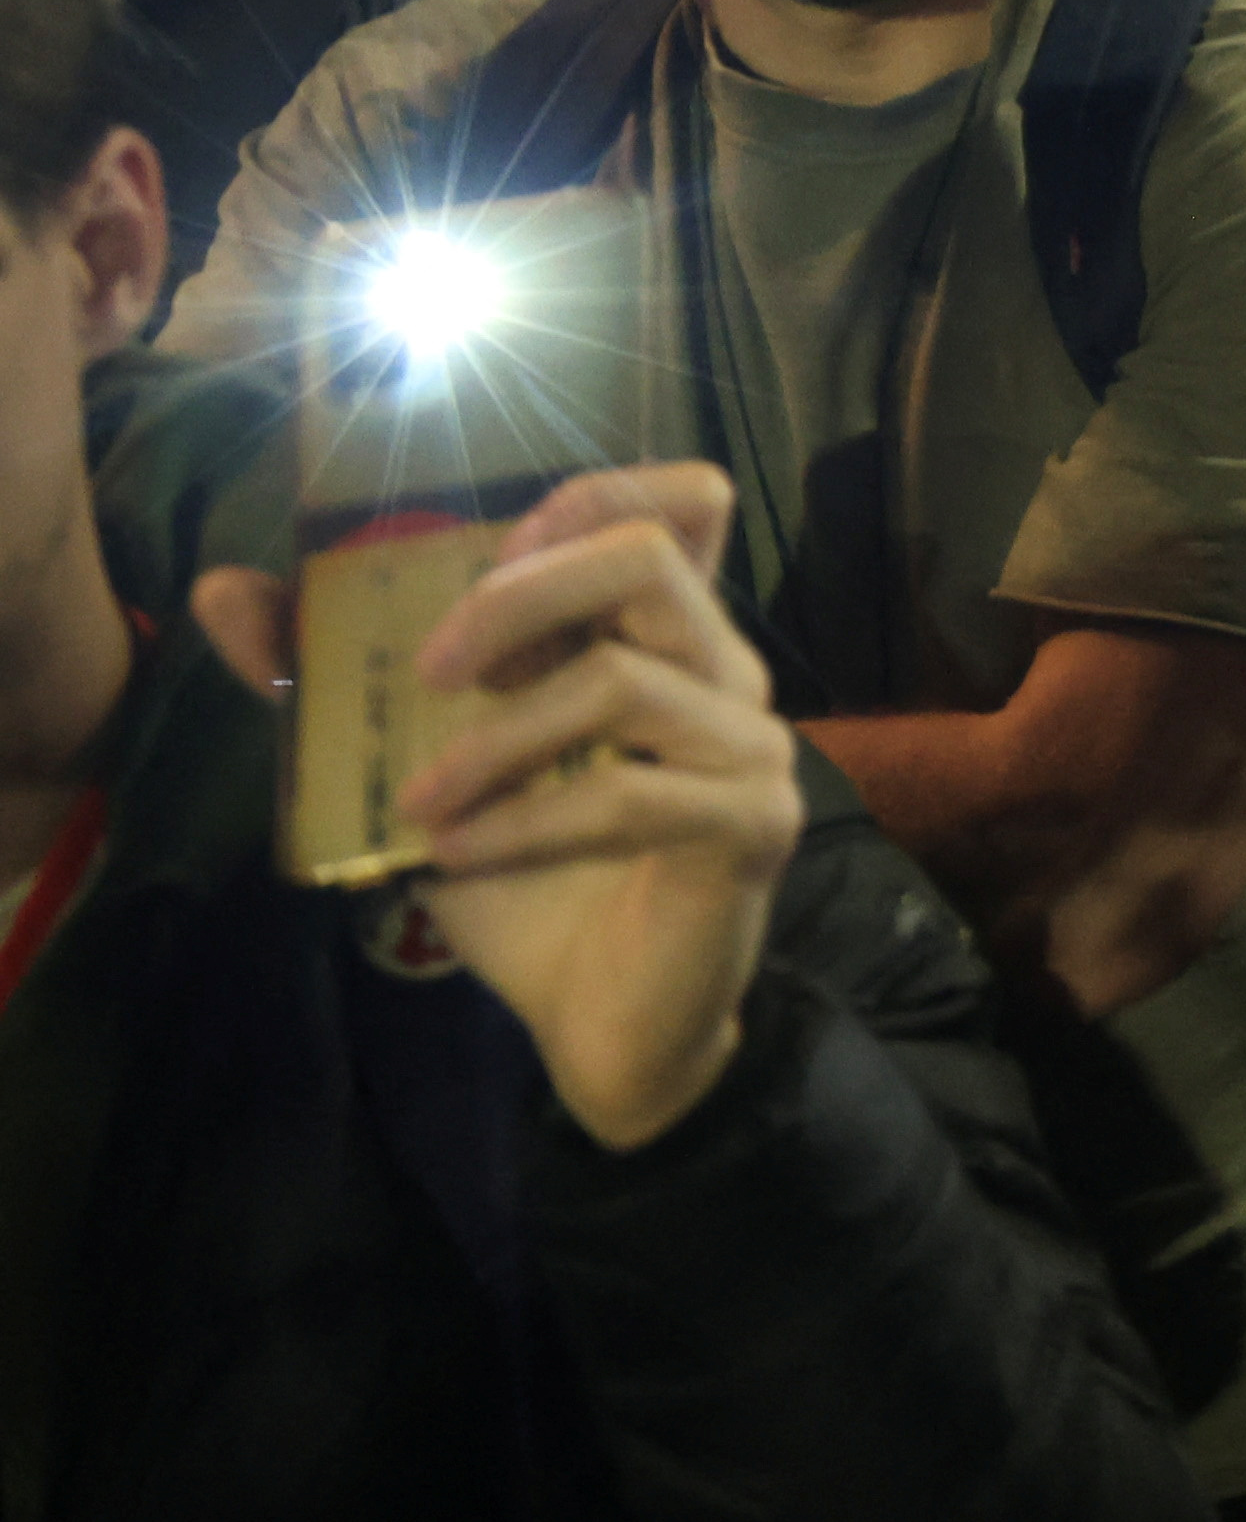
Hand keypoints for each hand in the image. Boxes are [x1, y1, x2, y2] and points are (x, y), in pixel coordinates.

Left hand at [193, 467, 801, 1152]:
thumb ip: (335, 681)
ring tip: (419, 803)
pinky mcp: (748, 825)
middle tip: (431, 670)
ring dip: (493, 742)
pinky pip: (625, 796)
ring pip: (622, 680)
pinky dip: (522, 825)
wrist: (604, 1021)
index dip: (586, 500)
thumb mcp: (415, 766)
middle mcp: (721, 671)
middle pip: (646, 559)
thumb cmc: (527, 883)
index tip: (492, 556)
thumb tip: (221, 591)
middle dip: (515, 597)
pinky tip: (457, 858)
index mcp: (660, 638)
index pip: (683, 503)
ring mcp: (746, 745)